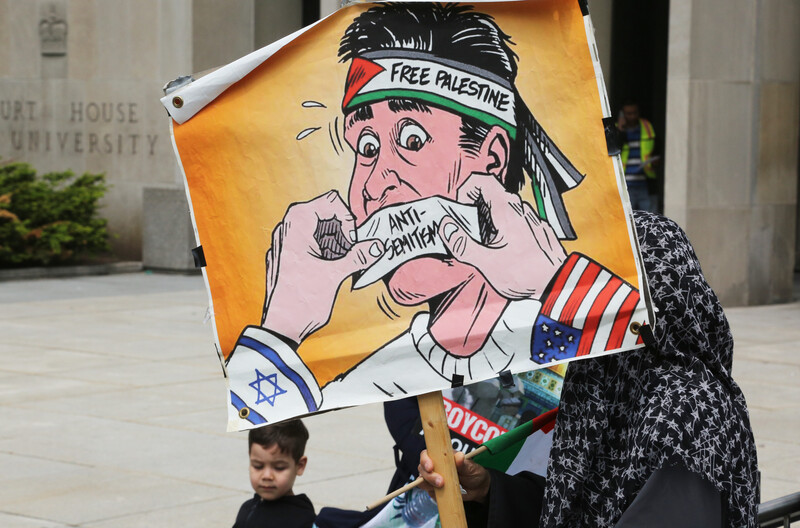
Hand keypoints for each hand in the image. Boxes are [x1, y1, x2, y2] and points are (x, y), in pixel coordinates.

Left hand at [262, 190, 383, 342]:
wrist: (280, 327)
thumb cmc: (301, 301)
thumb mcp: (335, 275)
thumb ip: (358, 256)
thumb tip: (377, 245)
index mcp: (297, 224)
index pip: (330, 202)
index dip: (346, 219)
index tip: (352, 242)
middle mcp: (286, 228)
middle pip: (324, 214)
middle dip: (342, 233)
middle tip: (348, 255)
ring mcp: (283, 242)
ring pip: (317, 230)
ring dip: (334, 244)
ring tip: (339, 266)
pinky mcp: (284, 257)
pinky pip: (308, 244)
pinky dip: (322, 253)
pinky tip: (326, 272)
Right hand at [418, 449, 490, 503]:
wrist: (478, 488)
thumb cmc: (473, 473)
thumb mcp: (470, 467)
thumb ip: (463, 463)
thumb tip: (459, 456)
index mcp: (440, 456)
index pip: (426, 454)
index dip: (425, 460)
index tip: (430, 467)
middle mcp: (435, 467)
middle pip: (422, 469)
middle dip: (429, 476)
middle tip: (441, 482)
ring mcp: (433, 479)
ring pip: (422, 481)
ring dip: (429, 484)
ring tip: (442, 487)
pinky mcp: (435, 491)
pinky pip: (429, 492)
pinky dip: (432, 493)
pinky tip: (441, 493)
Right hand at [438, 173, 566, 299]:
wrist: (560, 283)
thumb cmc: (525, 273)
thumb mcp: (486, 262)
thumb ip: (463, 244)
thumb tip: (446, 227)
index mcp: (505, 210)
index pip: (481, 181)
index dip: (465, 190)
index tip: (459, 209)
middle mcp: (519, 208)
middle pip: (489, 195)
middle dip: (473, 211)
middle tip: (468, 233)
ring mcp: (530, 217)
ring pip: (502, 208)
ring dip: (488, 222)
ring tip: (486, 247)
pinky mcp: (536, 228)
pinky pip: (515, 220)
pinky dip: (503, 229)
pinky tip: (504, 252)